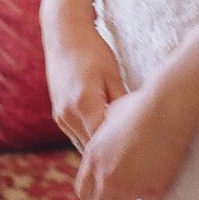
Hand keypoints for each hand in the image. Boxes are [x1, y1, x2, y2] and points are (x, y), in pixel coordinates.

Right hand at [42, 22, 126, 152]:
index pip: (104, 144)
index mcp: (84, 105)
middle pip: (92, 149)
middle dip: (111, 157)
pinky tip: (108, 141)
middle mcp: (68, 115)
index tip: (140, 160)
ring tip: (124, 156)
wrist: (63, 35)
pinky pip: (76, 136)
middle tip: (136, 164)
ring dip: (100, 151)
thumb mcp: (113, 75)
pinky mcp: (58, 114)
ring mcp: (60, 116)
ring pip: (83, 145)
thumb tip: (136, 126)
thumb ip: (122, 104)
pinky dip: (91, 139)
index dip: (121, 154)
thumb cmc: (92, 51)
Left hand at [74, 85, 193, 199]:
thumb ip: (103, 136)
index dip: (94, 198)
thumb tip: (106, 140)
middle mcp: (107, 175)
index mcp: (94, 157)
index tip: (105, 199)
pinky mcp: (153, 190)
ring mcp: (129, 186)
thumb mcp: (111, 117)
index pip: (83, 191)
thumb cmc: (141, 105)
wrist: (167, 108)